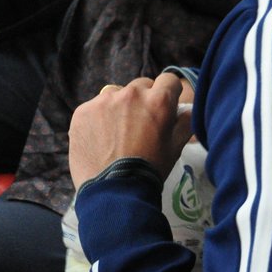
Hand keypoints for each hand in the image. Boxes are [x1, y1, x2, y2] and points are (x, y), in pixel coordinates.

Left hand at [68, 73, 194, 189]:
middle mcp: (131, 93)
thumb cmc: (149, 169)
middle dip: (143, 100)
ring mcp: (103, 101)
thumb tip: (188, 109)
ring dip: (119, 106)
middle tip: (140, 124)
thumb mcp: (176, 147)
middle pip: (141, 86)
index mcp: (158, 100)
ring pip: (116, 94)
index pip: (168, 81)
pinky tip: (99, 139)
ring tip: (116, 132)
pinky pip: (94, 107)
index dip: (168, 94)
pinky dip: (97, 118)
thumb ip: (185, 122)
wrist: (114, 190)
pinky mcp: (82, 111)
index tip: (164, 107)